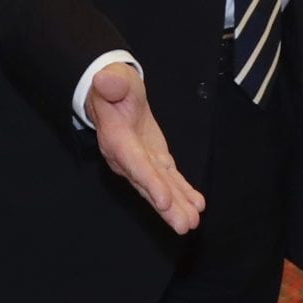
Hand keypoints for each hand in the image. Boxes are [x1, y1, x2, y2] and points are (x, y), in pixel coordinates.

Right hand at [84, 64, 204, 233]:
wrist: (114, 92)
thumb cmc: (114, 84)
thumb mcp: (113, 77)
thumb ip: (112, 82)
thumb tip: (106, 80)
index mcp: (117, 138)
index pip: (134, 163)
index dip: (149, 182)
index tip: (164, 201)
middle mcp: (127, 157)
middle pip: (148, 184)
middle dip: (166, 207)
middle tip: (184, 225)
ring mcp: (141, 161)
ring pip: (160, 187)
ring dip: (177, 206)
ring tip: (192, 223)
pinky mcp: (154, 160)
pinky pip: (169, 179)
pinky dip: (182, 193)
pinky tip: (197, 205)